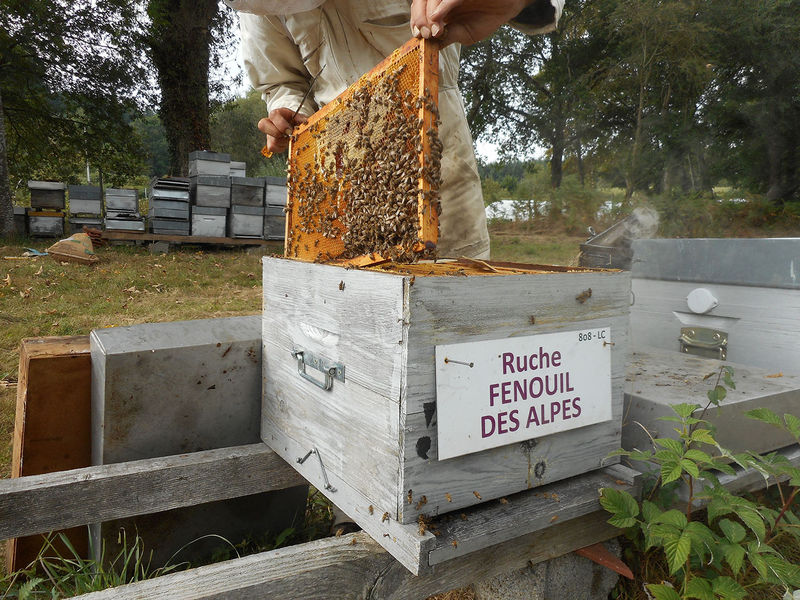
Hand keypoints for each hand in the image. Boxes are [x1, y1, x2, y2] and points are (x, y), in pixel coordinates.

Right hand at [258, 107, 308, 153]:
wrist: (291, 125)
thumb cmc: (294, 120)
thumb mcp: (299, 117)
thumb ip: (303, 119)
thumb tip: (306, 122)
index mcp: (276, 113)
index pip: (274, 115)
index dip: (281, 124)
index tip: (290, 131)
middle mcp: (269, 122)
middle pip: (262, 125)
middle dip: (276, 133)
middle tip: (288, 136)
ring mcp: (268, 133)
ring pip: (270, 140)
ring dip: (283, 142)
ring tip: (290, 139)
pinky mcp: (269, 143)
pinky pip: (272, 148)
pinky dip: (281, 148)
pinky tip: (286, 143)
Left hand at [410, 0, 528, 45]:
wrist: (507, 7)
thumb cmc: (486, 18)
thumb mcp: (464, 34)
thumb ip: (448, 37)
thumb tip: (430, 45)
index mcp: (439, 8)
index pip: (420, 12)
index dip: (416, 23)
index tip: (419, 36)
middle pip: (420, 2)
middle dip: (419, 19)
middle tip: (425, 34)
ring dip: (427, 14)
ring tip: (434, 30)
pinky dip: (441, 7)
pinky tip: (437, 18)